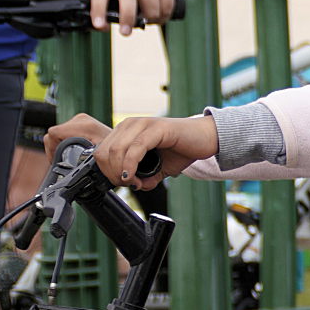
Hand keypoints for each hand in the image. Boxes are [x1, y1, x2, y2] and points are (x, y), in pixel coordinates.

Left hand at [48, 111, 215, 185]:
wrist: (208, 138)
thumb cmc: (184, 149)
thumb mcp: (160, 167)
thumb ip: (146, 176)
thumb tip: (136, 185)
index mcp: (126, 131)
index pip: (102, 151)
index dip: (107, 171)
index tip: (122, 183)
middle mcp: (130, 124)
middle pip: (105, 152)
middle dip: (112, 173)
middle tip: (127, 184)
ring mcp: (142, 124)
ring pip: (116, 150)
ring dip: (121, 171)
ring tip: (134, 181)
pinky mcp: (156, 128)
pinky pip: (135, 148)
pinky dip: (131, 165)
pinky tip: (134, 176)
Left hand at [87, 0, 182, 32]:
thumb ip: (108, 11)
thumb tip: (103, 27)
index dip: (98, 10)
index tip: (99, 25)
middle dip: (127, 17)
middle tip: (125, 33)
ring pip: (151, 9)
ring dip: (150, 20)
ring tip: (147, 18)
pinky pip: (166, 9)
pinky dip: (163, 16)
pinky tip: (158, 12)